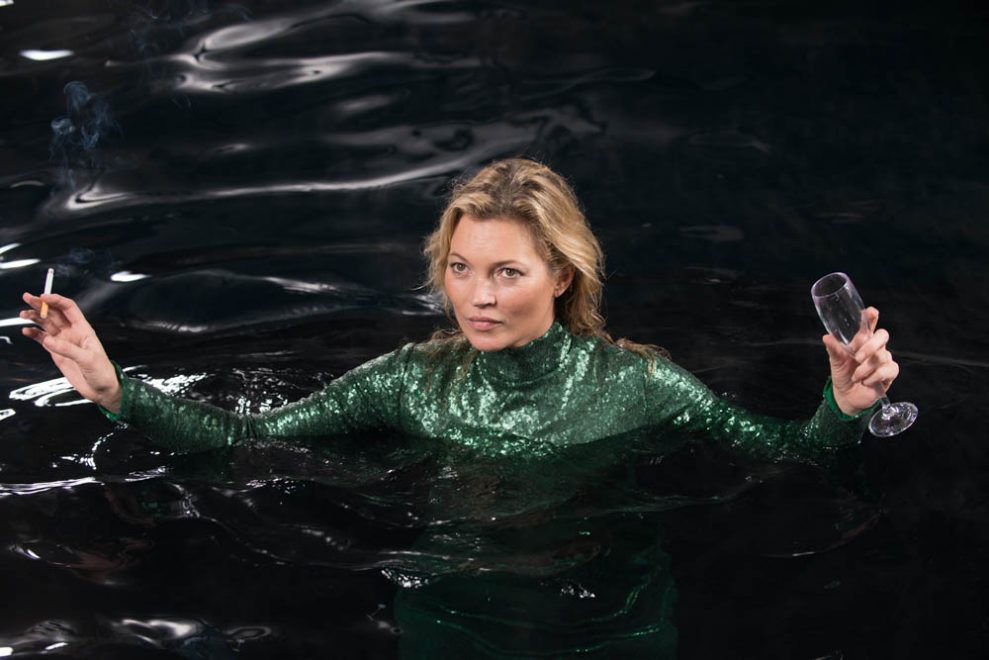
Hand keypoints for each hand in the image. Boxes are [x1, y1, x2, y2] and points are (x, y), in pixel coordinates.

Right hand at [20, 292, 121, 413]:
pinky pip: (42, 339)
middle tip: (27, 298)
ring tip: (23, 314)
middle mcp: (72, 332)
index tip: (43, 297)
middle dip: (41, 304)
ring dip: (35, 317)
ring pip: (46, 324)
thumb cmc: (102, 372)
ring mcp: (63, 341)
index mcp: (84, 329)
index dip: (56, 300)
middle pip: (54, 313)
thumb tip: (48, 340)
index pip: (69, 308)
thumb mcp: (88, 359)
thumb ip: (68, 349)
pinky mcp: (56, 352)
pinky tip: (26, 330)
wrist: (101, 389)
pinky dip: (34, 334)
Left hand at [822, 306, 900, 415]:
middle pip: (882, 335)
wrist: (847, 396)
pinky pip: (888, 369)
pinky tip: (866, 381)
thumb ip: (834, 349)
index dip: (871, 317)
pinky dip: (874, 377)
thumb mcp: (836, 361)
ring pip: (881, 356)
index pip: (869, 325)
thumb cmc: (843, 374)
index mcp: (862, 340)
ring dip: (865, 368)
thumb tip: (826, 337)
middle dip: (870, 346)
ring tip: (856, 376)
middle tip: (857, 357)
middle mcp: (875, 347)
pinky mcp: (890, 372)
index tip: (871, 312)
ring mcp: (884, 359)